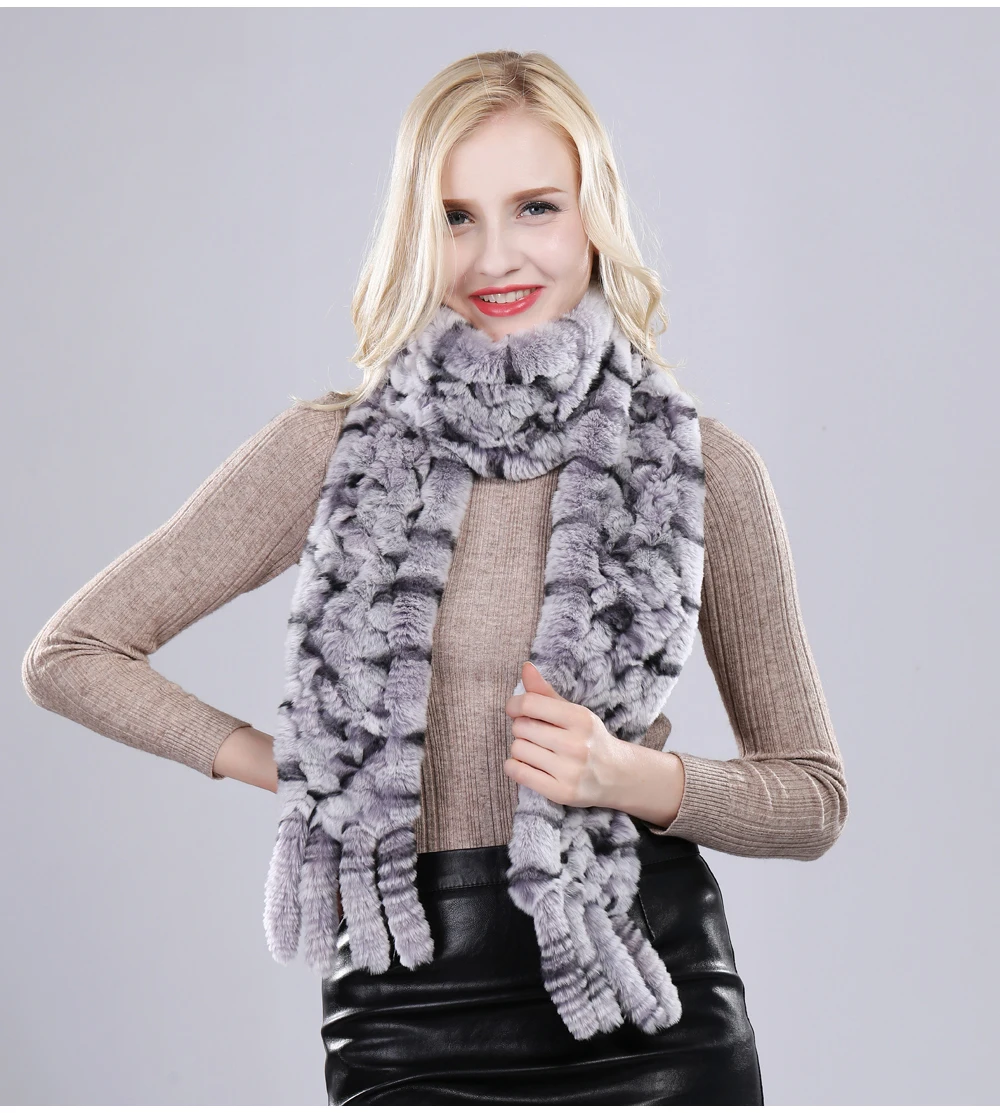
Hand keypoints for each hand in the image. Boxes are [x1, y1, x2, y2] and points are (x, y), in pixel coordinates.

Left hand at [503, 661, 626, 807]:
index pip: (530, 704)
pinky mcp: (561, 792)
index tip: (515, 709)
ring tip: (536, 750)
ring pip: (517, 749)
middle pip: (521, 727)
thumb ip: (545, 692)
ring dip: (520, 748)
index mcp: (580, 719)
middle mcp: (576, 745)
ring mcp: (569, 771)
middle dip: (522, 728)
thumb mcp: (573, 712)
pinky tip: (526, 764)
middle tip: (535, 733)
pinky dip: (514, 766)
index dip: (515, 705)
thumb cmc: (588, 739)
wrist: (616, 775)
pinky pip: (518, 772)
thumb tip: (526, 668)